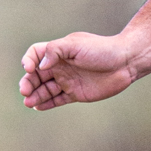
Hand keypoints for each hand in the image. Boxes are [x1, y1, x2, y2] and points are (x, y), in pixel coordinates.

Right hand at [19, 32, 136, 110]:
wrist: (125, 62)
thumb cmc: (101, 50)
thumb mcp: (75, 44)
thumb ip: (55, 50)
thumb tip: (40, 65)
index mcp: (58, 52)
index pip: (35, 55)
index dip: (29, 61)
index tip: (30, 68)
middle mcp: (60, 66)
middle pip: (37, 75)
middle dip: (28, 82)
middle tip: (24, 90)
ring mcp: (67, 80)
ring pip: (45, 89)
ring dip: (35, 95)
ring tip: (28, 102)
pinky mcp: (76, 93)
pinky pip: (57, 100)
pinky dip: (47, 103)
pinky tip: (38, 106)